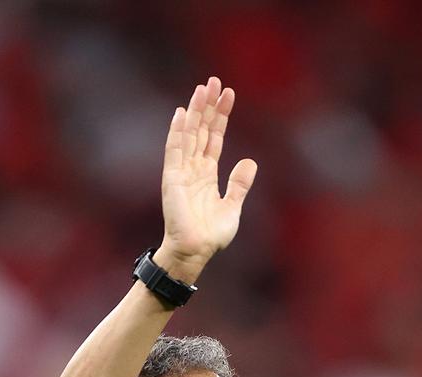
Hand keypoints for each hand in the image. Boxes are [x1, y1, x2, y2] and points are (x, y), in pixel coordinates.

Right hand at [159, 77, 257, 266]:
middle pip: (201, 129)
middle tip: (214, 80)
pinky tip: (182, 113)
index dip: (221, 116)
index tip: (228, 94)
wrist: (195, 252)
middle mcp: (193, 168)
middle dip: (208, 105)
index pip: (214, 137)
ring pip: (189, 134)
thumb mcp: (233, 206)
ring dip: (195, 111)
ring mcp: (181, 172)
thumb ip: (240, 184)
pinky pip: (175, 151)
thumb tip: (250, 161)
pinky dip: (178, 132)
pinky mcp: (172, 179)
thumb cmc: (210, 234)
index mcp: (207, 173)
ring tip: (202, 88)